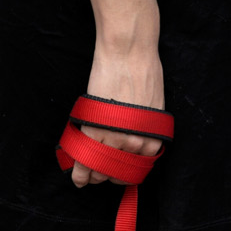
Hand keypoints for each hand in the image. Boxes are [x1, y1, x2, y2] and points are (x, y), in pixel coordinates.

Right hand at [70, 11, 164, 186]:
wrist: (128, 52)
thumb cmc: (143, 69)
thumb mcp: (152, 105)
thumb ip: (144, 126)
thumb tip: (133, 134)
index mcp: (152, 138)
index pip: (137, 168)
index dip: (124, 174)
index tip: (116, 175)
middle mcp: (136, 144)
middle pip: (118, 171)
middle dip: (107, 176)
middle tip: (99, 176)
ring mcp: (115, 139)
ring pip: (101, 168)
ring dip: (92, 175)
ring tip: (87, 176)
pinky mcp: (95, 131)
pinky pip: (86, 159)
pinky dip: (80, 173)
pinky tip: (77, 178)